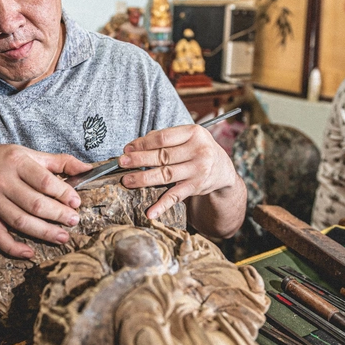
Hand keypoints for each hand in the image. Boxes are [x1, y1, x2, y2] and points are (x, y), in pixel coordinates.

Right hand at [0, 144, 91, 257]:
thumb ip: (59, 161)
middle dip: (57, 215)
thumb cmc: (4, 161)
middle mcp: (2, 181)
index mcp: (17, 162)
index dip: (63, 193)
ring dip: (43, 232)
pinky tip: (29, 253)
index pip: (44, 181)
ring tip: (62, 237)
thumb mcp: (29, 154)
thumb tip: (87, 169)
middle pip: (34, 203)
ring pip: (20, 221)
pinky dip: (12, 247)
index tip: (76, 202)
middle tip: (73, 221)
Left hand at [117, 124, 239, 219]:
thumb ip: (166, 138)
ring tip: (126, 180)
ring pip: (165, 175)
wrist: (222, 169)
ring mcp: (198, 170)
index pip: (163, 137)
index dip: (143, 143)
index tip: (128, 148)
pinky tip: (150, 212)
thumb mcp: (189, 137)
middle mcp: (199, 151)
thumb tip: (137, 145)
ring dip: (143, 179)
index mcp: (194, 133)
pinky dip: (162, 205)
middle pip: (163, 156)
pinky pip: (175, 196)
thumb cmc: (198, 149)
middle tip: (122, 162)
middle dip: (139, 160)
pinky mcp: (196, 187)